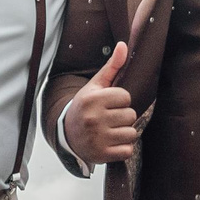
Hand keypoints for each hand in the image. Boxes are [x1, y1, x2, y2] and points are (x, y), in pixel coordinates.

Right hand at [66, 42, 137, 166]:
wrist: (67, 135)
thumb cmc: (86, 107)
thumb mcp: (95, 86)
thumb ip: (112, 66)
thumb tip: (124, 45)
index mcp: (93, 99)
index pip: (126, 97)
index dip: (120, 101)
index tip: (109, 104)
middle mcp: (94, 118)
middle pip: (131, 115)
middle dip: (123, 117)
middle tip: (109, 118)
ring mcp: (98, 138)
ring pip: (132, 133)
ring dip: (124, 132)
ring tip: (110, 130)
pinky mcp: (102, 154)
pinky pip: (128, 150)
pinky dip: (123, 148)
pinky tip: (111, 142)